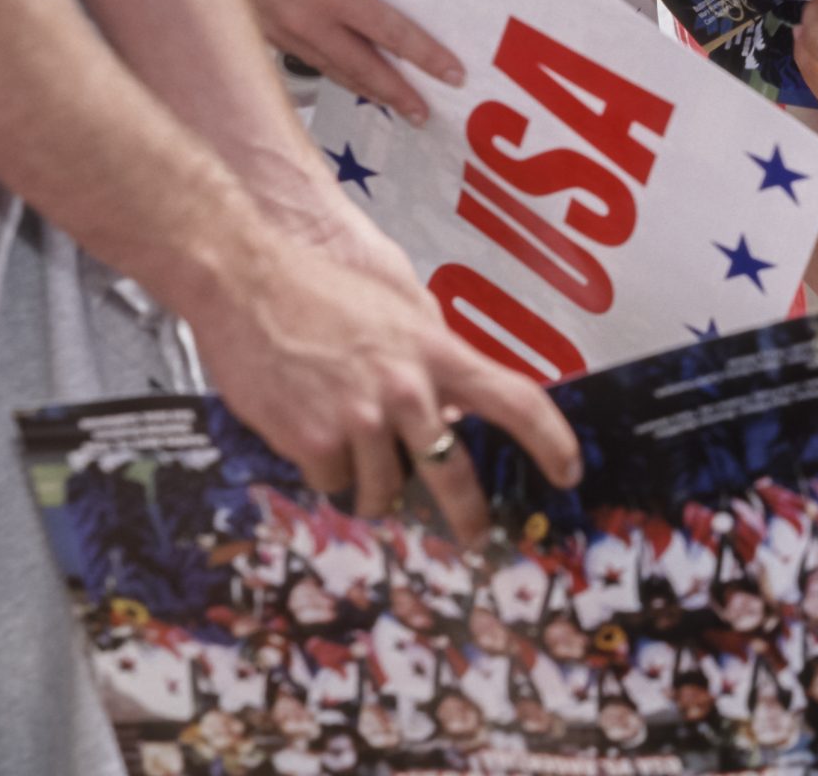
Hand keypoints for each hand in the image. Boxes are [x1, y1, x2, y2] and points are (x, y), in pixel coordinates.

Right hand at [188, 236, 581, 542]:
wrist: (247, 280)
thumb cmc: (324, 292)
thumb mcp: (399, 312)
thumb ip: (432, 362)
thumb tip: (452, 414)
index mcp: (437, 352)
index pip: (516, 400)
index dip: (552, 441)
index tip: (569, 470)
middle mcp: (407, 389)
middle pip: (455, 473)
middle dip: (468, 516)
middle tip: (473, 537)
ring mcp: (359, 418)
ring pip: (383, 489)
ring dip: (372, 485)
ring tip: (350, 446)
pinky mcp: (311, 438)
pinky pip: (332, 481)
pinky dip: (326, 469)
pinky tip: (309, 431)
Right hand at [214, 0, 464, 124]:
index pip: (391, 33)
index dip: (425, 57)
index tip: (451, 74)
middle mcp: (304, 18)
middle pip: (363, 69)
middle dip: (398, 94)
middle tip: (425, 112)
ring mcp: (280, 30)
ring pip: (334, 71)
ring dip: (368, 90)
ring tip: (396, 104)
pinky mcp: (263, 32)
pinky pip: (309, 59)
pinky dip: (336, 71)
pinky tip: (352, 77)